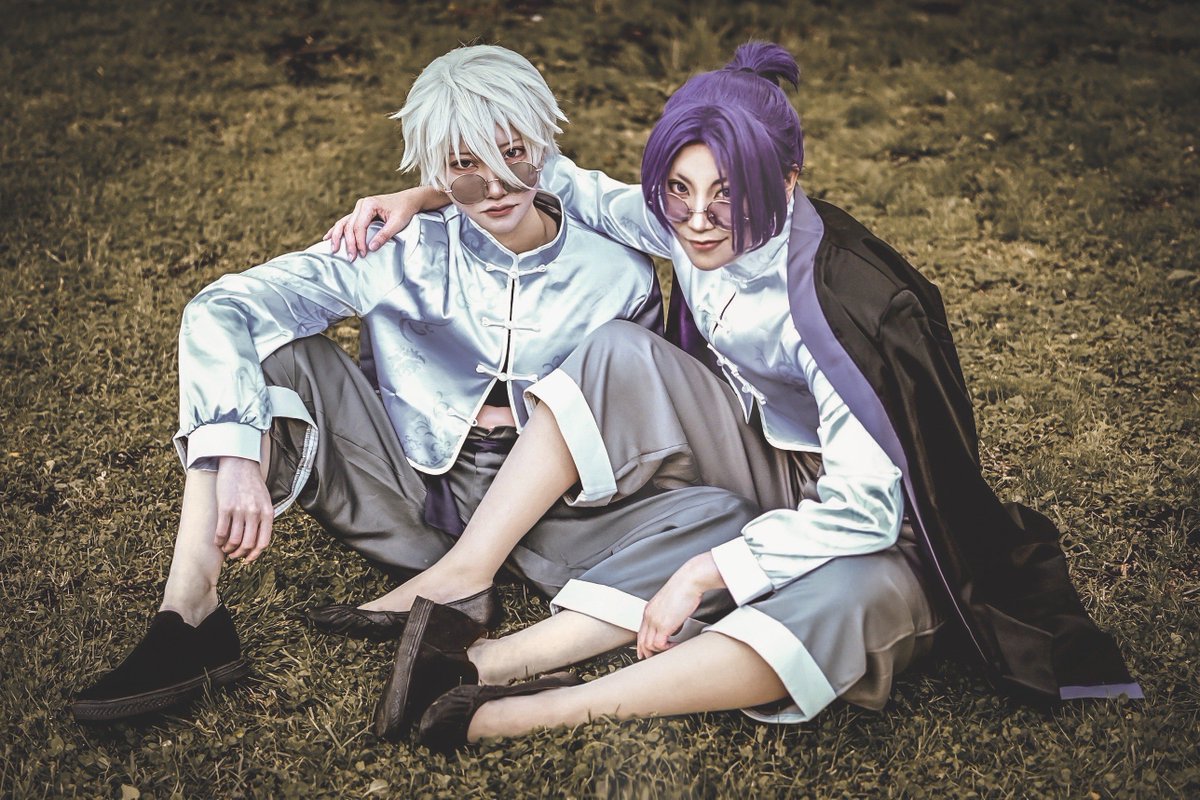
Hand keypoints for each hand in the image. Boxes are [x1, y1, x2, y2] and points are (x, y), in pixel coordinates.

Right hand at [213, 456, 273, 561]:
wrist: (240, 464)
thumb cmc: (252, 484)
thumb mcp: (265, 500)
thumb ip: (264, 518)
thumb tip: (258, 541)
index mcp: (268, 513)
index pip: (263, 542)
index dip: (254, 555)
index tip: (247, 559)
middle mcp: (255, 513)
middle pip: (248, 544)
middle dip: (240, 554)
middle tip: (234, 555)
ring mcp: (240, 510)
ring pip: (234, 540)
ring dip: (228, 549)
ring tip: (225, 548)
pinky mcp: (225, 507)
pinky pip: (221, 531)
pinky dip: (218, 541)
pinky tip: (217, 541)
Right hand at [323, 186, 445, 258]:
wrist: (409, 200)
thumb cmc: (405, 210)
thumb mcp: (398, 223)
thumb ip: (384, 235)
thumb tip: (371, 248)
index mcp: (369, 204)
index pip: (359, 226)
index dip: (359, 242)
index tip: (363, 254)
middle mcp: (361, 204)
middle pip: (349, 226)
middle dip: (349, 243)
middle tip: (351, 258)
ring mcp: (359, 207)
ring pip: (344, 223)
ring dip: (337, 237)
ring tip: (333, 249)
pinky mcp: (360, 212)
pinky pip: (346, 221)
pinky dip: (337, 230)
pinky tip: (327, 237)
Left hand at [637, 552, 724, 659]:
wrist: (690, 580)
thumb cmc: (685, 588)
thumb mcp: (671, 603)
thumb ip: (668, 615)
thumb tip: (674, 626)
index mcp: (649, 609)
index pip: (641, 632)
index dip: (642, 644)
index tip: (645, 652)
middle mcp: (649, 615)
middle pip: (641, 640)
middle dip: (646, 652)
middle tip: (654, 659)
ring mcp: (655, 620)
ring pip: (648, 645)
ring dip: (659, 651)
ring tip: (670, 650)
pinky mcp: (663, 625)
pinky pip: (659, 644)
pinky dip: (666, 649)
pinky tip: (675, 646)